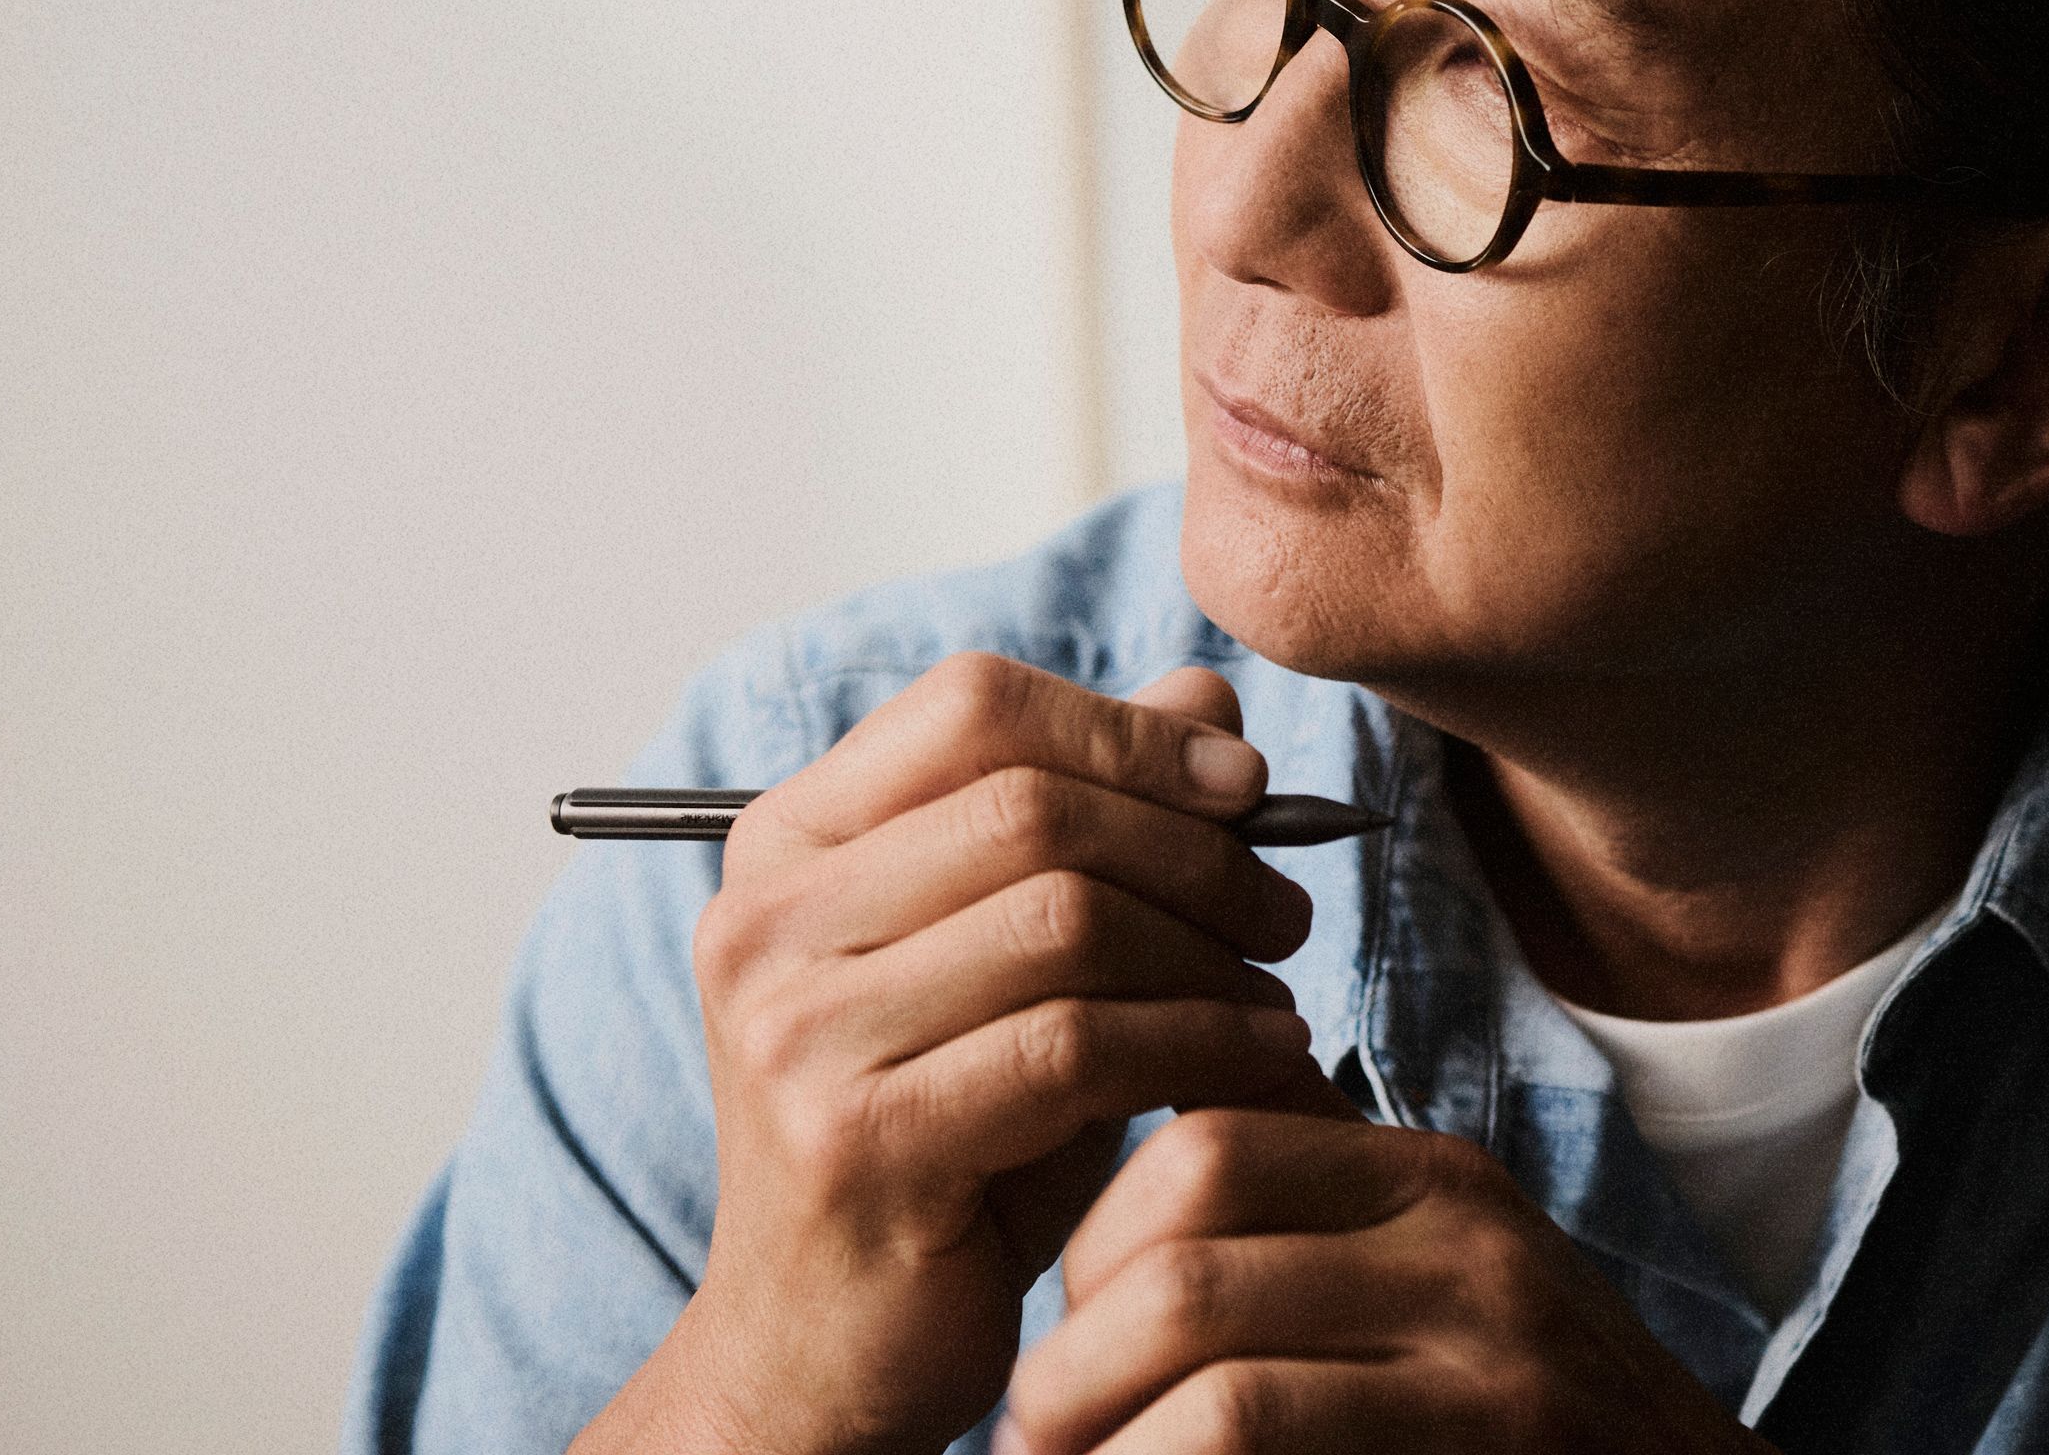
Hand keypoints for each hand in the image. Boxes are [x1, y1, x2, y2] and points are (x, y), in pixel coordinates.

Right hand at [577, 654, 1354, 1454]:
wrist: (826, 1353)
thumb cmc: (945, 1135)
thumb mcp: (1014, 956)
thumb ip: (1098, 813)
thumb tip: (1208, 693)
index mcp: (788, 844)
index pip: (972, 705)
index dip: (1126, 727)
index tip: (1242, 782)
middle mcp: (766, 921)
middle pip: (1033, 805)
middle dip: (1195, 848)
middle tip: (1282, 908)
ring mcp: (796, 1033)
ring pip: (1066, 919)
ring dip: (1208, 951)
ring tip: (1272, 989)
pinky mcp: (859, 1141)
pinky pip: (1075, 1047)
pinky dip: (1198, 1040)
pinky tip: (1256, 1057)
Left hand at [997, 1109, 1775, 1454]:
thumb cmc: (1523, 1423)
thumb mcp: (1438, 1282)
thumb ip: (1318, 1198)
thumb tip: (1159, 1107)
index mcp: (1430, 1179)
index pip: (1200, 1142)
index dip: (1091, 1241)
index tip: (1059, 1339)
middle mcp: (1463, 1238)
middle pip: (1184, 1236)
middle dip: (1070, 1349)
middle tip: (1029, 1436)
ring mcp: (1487, 1349)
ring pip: (1209, 1350)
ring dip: (1098, 1435)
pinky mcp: (1488, 1440)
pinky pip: (1259, 1434)